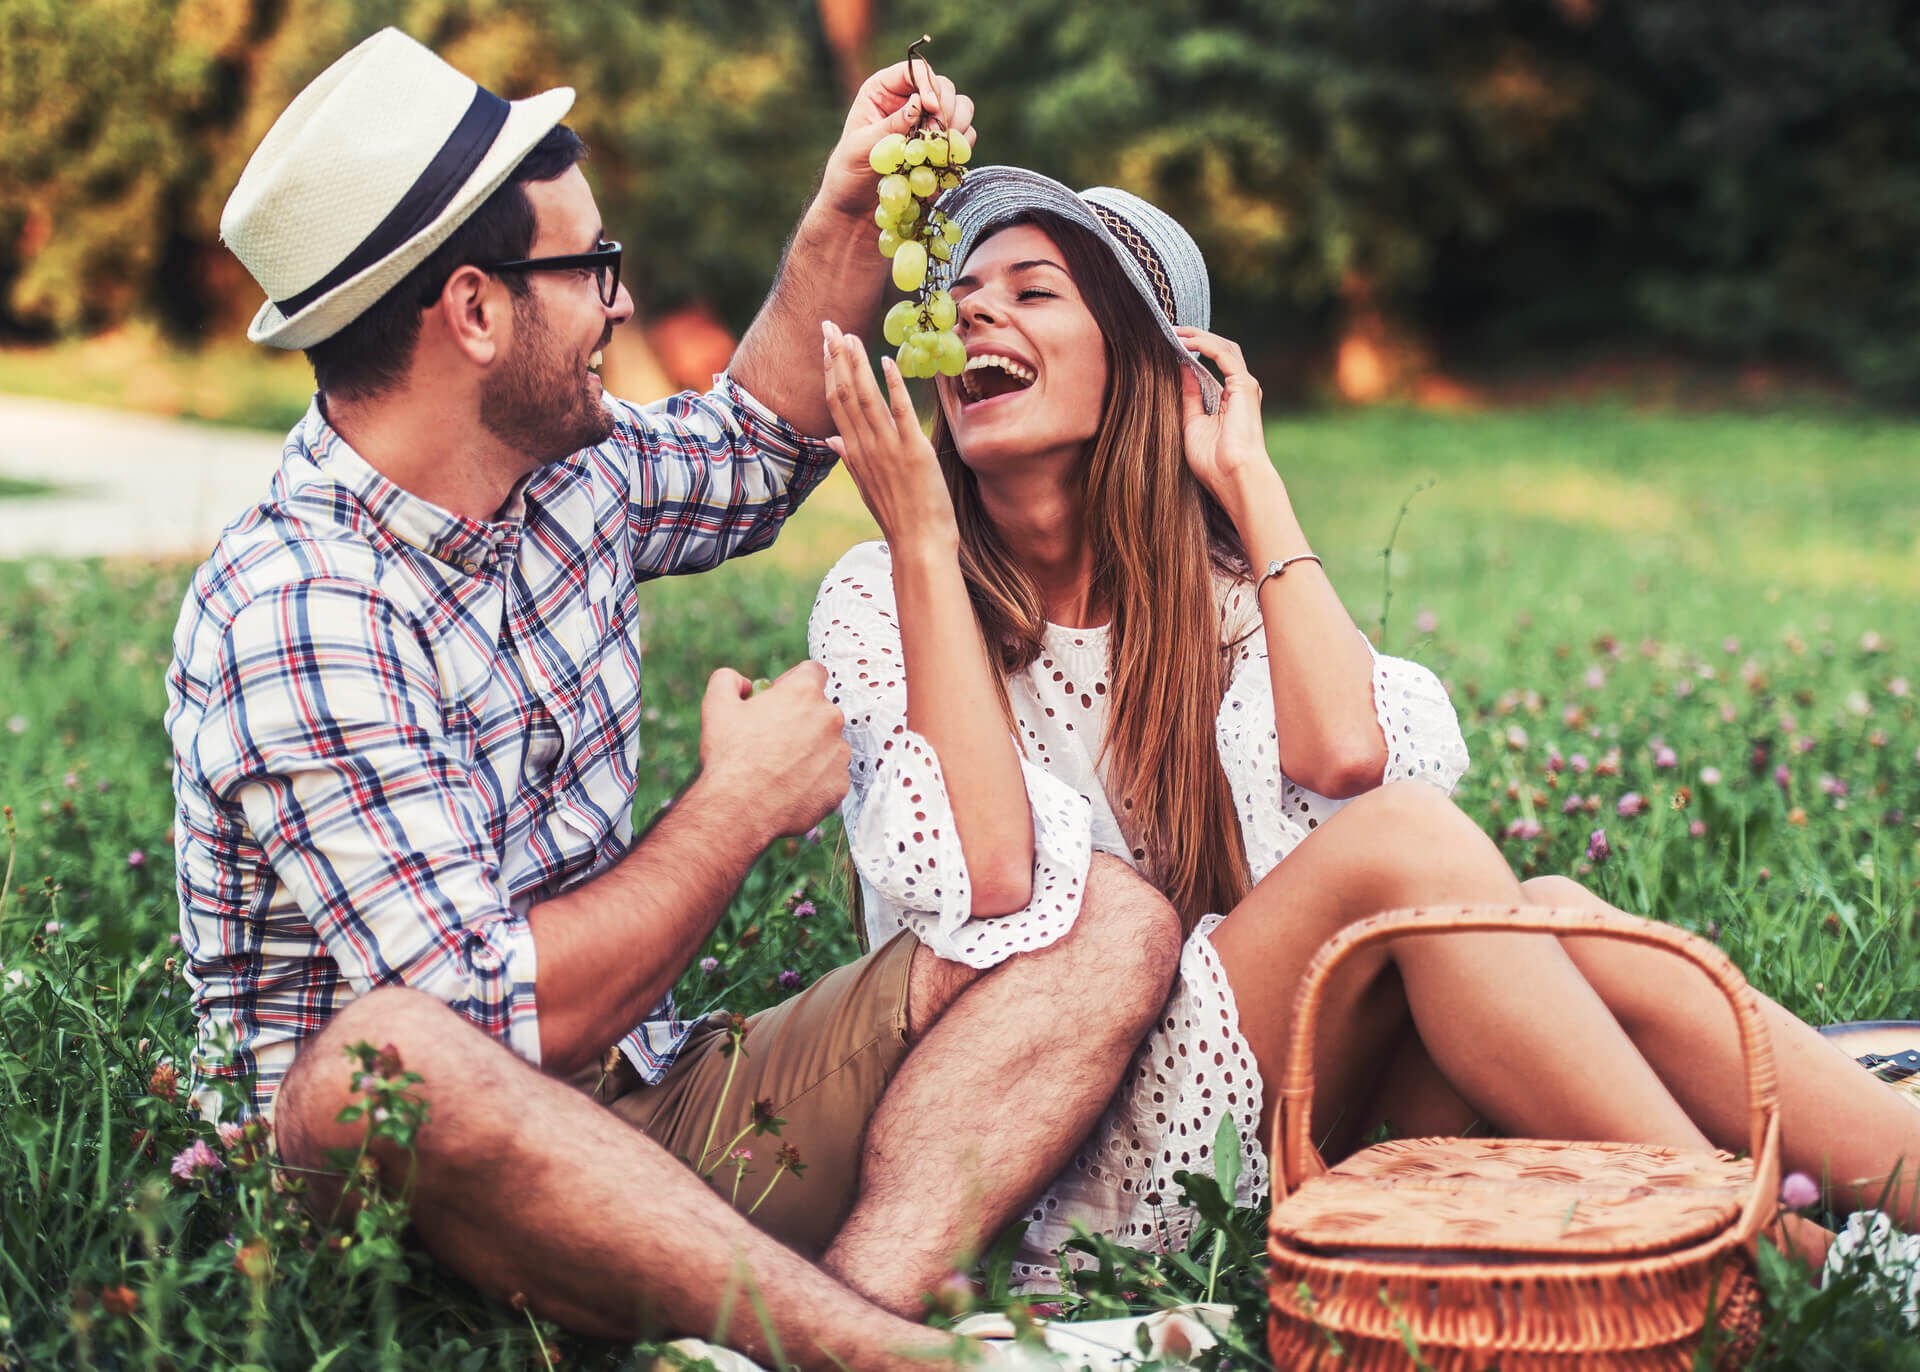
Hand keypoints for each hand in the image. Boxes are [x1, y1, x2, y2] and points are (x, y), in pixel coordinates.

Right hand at [697, 663, 849, 840]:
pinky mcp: (840, 785)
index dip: (793, 682)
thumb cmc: (729, 756)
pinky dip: (814, 780)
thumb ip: (728, 680)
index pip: (813, 672)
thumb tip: (745, 684)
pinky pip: (830, 776)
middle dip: (801, 720)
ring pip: (828, 745)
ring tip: (779, 769)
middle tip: (772, 740)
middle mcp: (830, 719)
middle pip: (821, 711)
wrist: (739, 809)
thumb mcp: (716, 705)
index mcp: (804, 693)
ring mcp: (839, 754)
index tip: (779, 699)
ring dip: (810, 751)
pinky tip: (789, 788)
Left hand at [817, 59, 976, 219]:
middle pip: (944, 86)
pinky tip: (943, 160)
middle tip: (936, 136)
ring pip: (961, 106)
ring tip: (939, 149)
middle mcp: (909, 100)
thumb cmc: (850, 172)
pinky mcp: (941, 144)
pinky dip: (961, 145)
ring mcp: (928, 121)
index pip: (915, 70)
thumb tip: (919, 102)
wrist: (857, 205)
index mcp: (884, 90)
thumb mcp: (862, 147)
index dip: (928, 84)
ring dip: (958, 125)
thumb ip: (890, 125)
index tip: (932, 108)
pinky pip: (965, 135)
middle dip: (945, 109)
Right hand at [821, 320, 958, 554]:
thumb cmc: (897, 516)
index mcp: (855, 454)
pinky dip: (894, 385)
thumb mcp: (867, 486)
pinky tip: (887, 361)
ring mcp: (888, 449)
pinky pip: (901, 412)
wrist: (918, 544)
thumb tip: (831, 441)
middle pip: (844, 394)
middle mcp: (866, 447)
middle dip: (836, 358)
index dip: (829, 371)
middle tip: (829, 326)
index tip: (826, 346)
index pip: (835, 404)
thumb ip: (849, 458)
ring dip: (857, 364)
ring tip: (850, 336)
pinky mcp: (913, 452)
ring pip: (866, 398)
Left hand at [1176, 327, 1281, 514]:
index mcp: (1230, 399)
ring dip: (1199, 337)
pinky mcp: (1244, 385)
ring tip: (1175, 332)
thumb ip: (1188, 395)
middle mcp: (1239, 389)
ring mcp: (1244, 386)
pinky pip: (1224, 354)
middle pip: (1220, 350)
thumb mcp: (1191, 423)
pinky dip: (1204, 344)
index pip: (1213, 364)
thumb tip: (1179, 369)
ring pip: (1223, 347)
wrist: (1232, 477)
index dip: (1193, 351)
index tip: (1169, 344)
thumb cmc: (1214, 462)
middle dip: (1196, 338)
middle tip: (1171, 331)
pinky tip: (1185, 342)